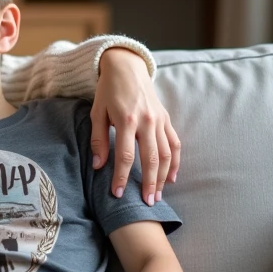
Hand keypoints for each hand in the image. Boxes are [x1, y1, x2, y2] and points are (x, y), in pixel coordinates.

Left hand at [91, 48, 180, 204]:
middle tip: (146, 203)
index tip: (116, 194)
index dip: (121, 177)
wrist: (127, 68)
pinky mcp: (166, 119)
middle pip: (151, 159)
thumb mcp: (96, 113)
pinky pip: (175, 143)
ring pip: (166, 154)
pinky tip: (171, 177)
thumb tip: (98, 165)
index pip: (125, 156)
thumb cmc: (108, 91)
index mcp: (126, 120)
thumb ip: (98, 139)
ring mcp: (159, 120)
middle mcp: (147, 121)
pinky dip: (175, 162)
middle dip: (148, 183)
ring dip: (163, 177)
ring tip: (157, 195)